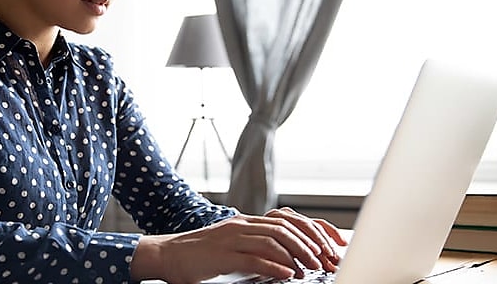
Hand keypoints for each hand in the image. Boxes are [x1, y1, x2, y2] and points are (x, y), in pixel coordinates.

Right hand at [130, 211, 347, 283]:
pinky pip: (254, 258)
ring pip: (274, 240)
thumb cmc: (199, 257)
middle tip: (326, 262)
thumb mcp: (234, 248)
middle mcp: (242, 225)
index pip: (288, 221)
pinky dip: (275, 267)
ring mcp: (232, 238)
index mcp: (247, 222)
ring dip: (298, 256)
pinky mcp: (223, 255)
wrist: (167, 256)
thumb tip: (289, 264)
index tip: (330, 249)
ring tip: (312, 269)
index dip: (313, 233)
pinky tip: (288, 276)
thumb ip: (258, 250)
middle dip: (311, 245)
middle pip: (286, 228)